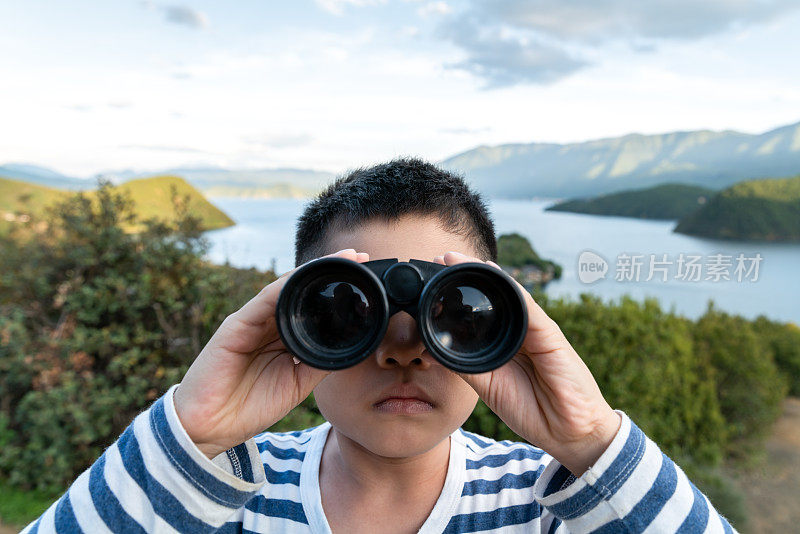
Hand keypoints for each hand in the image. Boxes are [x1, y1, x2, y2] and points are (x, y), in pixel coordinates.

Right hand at [173, 248, 369, 458]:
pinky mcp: (236, 325)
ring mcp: (251, 321)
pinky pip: (263, 302)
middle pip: (300, 290)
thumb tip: (351, 345)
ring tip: (341, 259)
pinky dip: (284, 288)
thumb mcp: (298, 381)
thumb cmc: (252, 405)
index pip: (312, 305)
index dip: (337, 290)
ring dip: (312, 271)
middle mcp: (268, 323)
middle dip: (329, 271)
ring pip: (285, 288)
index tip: (364, 277)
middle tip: (360, 256)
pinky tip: (303, 278)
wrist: (213, 427)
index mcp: (283, 336)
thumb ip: (319, 360)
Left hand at [433, 251, 620, 475]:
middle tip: (441, 258)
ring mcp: (534, 330)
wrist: (566, 431)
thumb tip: (431, 350)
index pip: (477, 312)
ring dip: (483, 274)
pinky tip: (494, 273)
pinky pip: (528, 307)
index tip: (432, 280)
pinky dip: (511, 289)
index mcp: (501, 342)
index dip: (455, 295)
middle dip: (466, 275)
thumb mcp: (486, 385)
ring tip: (459, 259)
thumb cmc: (529, 408)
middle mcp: (518, 331)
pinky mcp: (550, 334)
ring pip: (507, 294)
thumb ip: (464, 366)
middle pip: (491, 296)